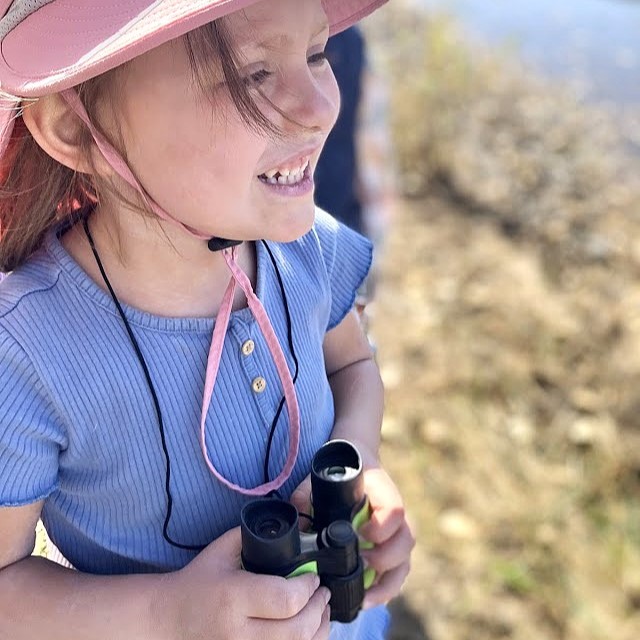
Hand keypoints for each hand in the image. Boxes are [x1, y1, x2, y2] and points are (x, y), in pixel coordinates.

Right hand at [160, 526, 330, 639]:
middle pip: (298, 629)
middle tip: (323, 593)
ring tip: (321, 612)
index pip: (286, 598)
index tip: (314, 576)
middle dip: (319, 609)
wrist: (167, 619)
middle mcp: (238, 632)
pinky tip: (307, 631)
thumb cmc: (196, 582)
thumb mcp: (222, 550)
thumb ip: (254, 537)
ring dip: (318, 630)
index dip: (309, 587)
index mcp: (233, 597)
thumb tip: (290, 531)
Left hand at [290, 465, 414, 608]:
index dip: (381, 527)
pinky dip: (386, 589)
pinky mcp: (391, 547)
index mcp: (379, 489)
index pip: (394, 508)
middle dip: (386, 558)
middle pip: (406, 538)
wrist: (355, 463)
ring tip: (364, 596)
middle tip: (361, 563)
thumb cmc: (337, 473)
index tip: (362, 535)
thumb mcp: (320, 477)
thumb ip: (305, 495)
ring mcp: (396, 530)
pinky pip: (398, 572)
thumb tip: (297, 519)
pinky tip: (367, 599)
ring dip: (387, 581)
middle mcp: (394, 511)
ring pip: (405, 559)